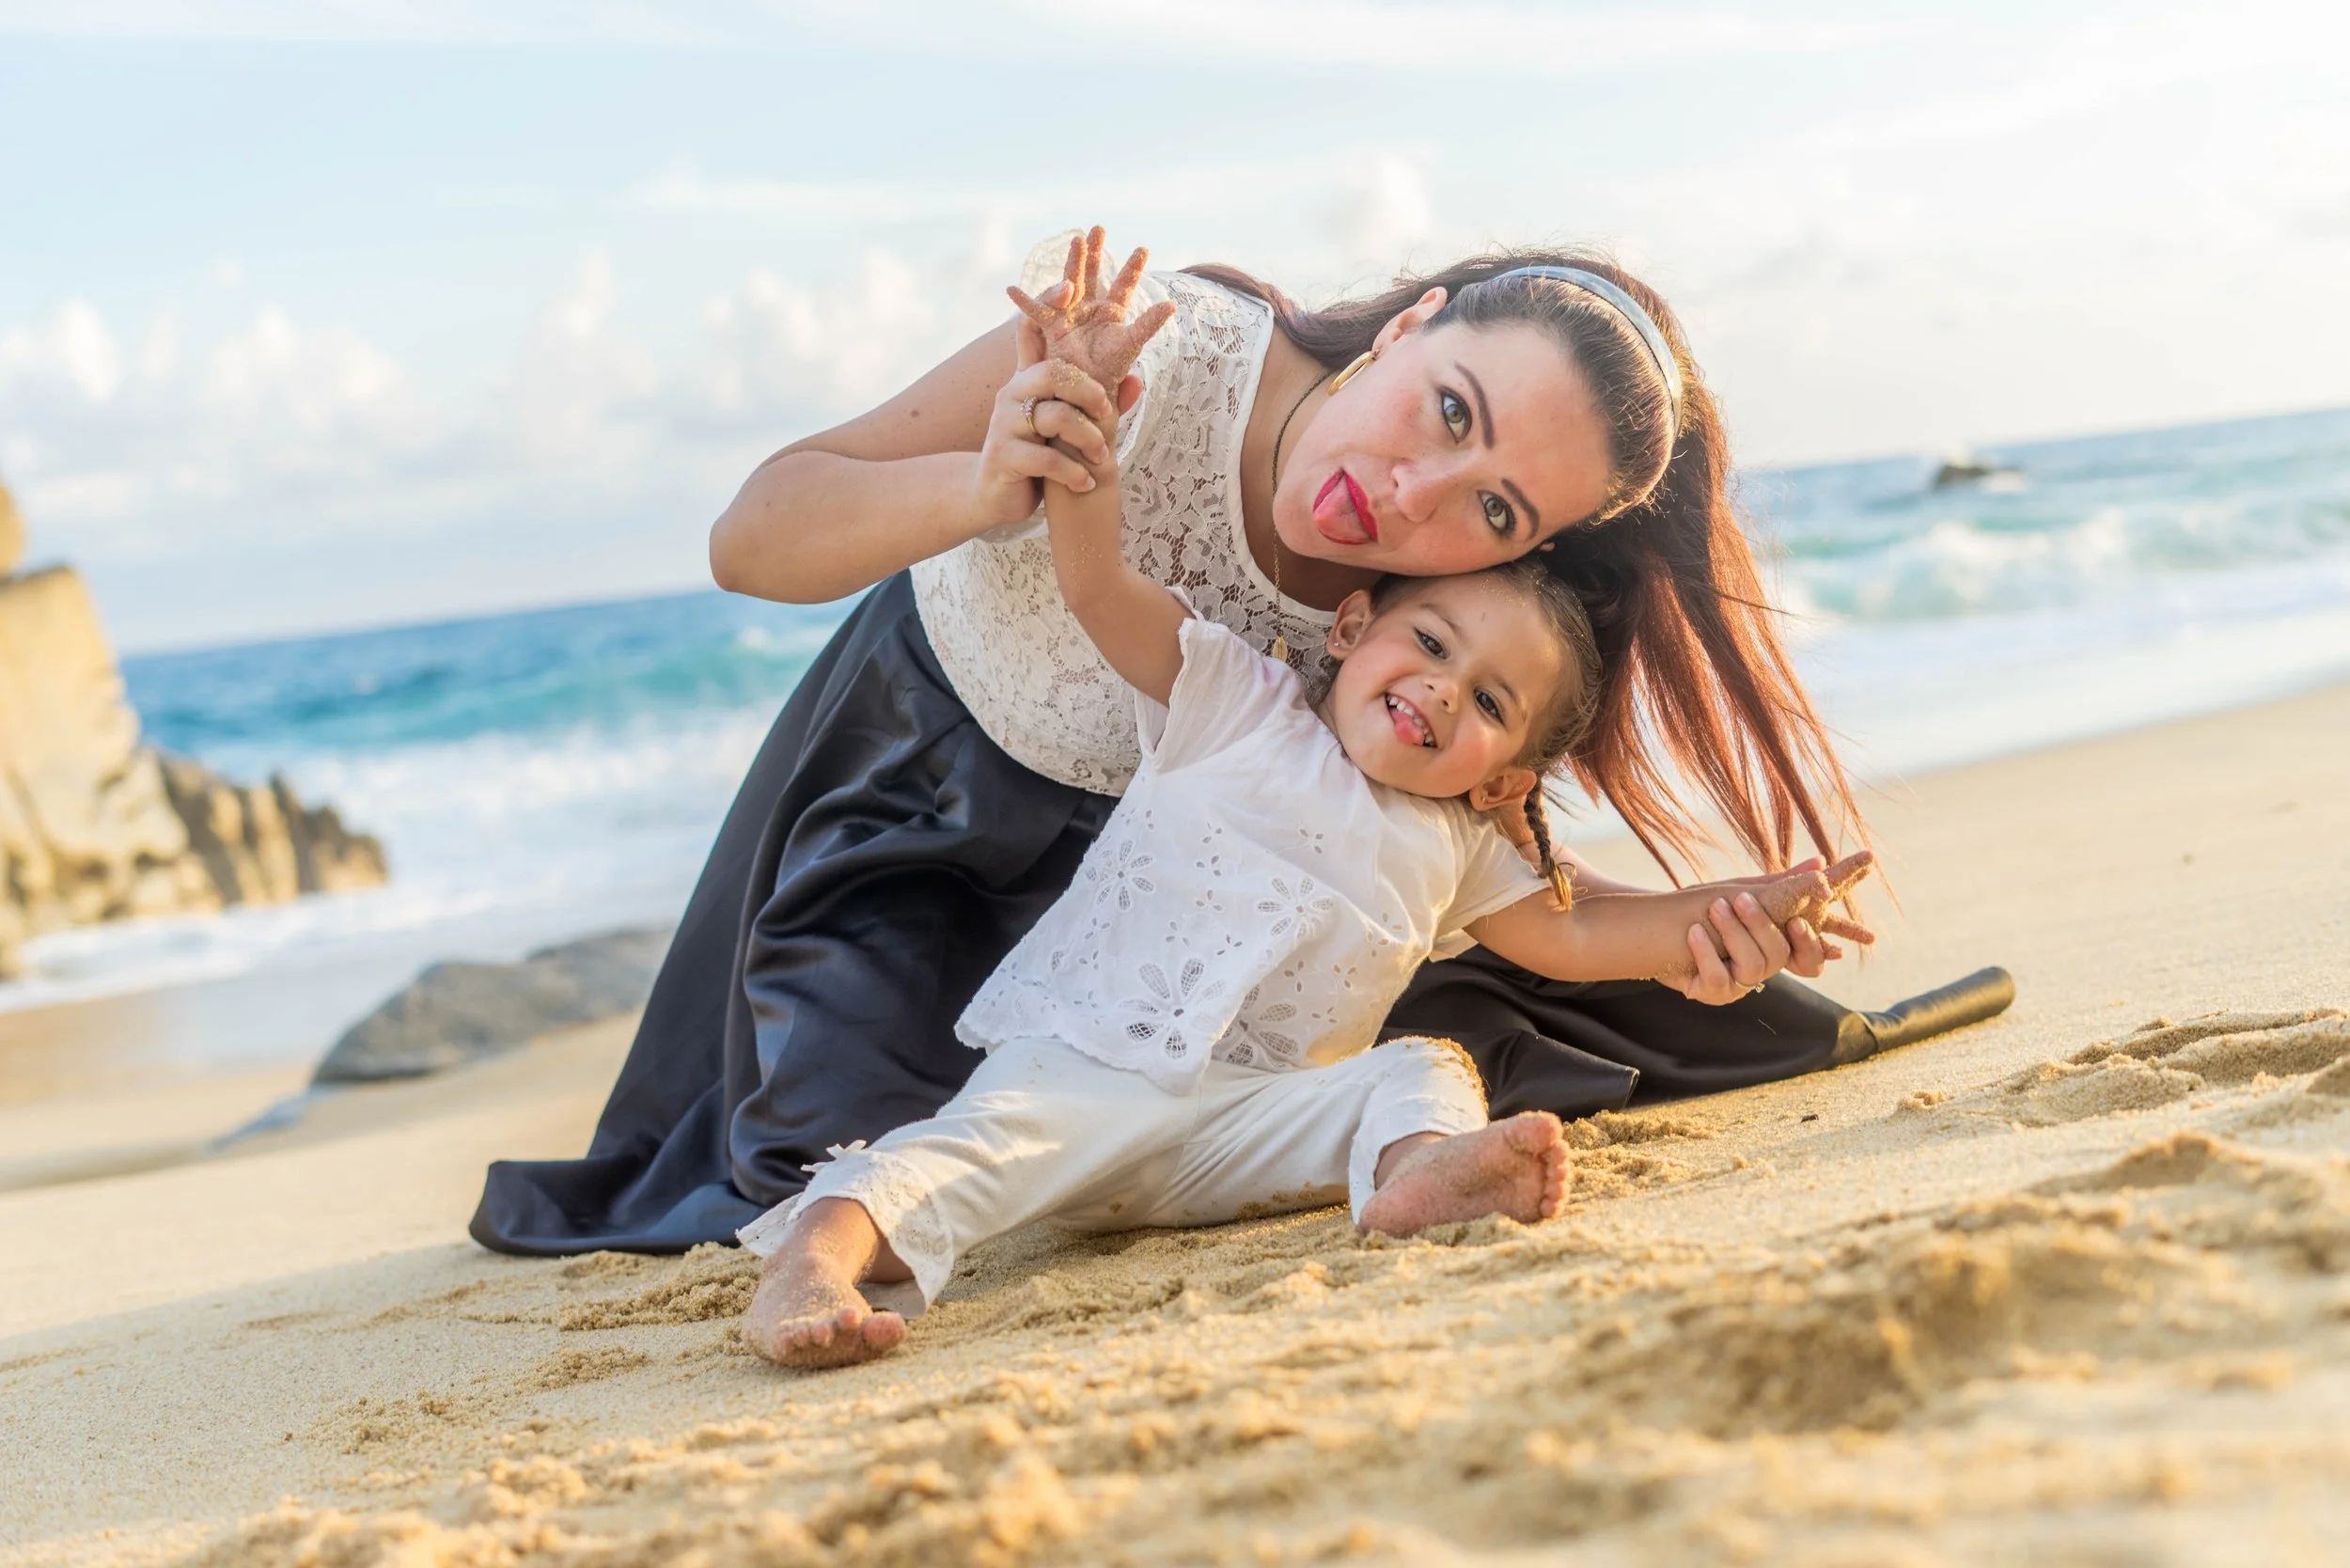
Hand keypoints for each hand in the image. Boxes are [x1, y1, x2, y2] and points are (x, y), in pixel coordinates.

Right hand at [970, 318, 1127, 527]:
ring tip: (1101, 459)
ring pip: (1056, 418)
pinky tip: (1085, 483)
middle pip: (1053, 373)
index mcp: (1028, 379)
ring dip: (1088, 439)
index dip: (1046, 304)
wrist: (997, 496)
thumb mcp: (1069, 424)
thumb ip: (1100, 402)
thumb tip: (1136, 380)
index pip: (1030, 330)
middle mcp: (1012, 394)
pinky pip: (1047, 459)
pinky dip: (1073, 473)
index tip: (1069, 285)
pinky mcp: (1003, 457)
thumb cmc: (1039, 453)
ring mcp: (1004, 425)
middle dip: (1088, 390)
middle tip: (1107, 411)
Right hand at [1007, 226, 1177, 398]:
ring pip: (1070, 283)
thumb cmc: (1110, 369)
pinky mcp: (1052, 327)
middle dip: (1095, 251)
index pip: (1124, 285)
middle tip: (1098, 229)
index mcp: (1112, 311)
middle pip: (1093, 274)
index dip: (1132, 268)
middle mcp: (1090, 308)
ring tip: (1076, 242)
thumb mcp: (1131, 344)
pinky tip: (1011, 289)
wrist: (1088, 390)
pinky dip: (1024, 302)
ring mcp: (1070, 314)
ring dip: (1073, 262)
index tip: (1144, 249)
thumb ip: (1148, 324)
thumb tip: (1171, 305)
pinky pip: (1036, 313)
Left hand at [1668, 852, 1875, 1004]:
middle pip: (1778, 956)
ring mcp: (1738, 985)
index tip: (1797, 920)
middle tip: (1740, 898)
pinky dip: (1705, 952)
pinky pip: (1718, 979)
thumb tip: (1820, 862)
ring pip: (1752, 967)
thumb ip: (1781, 885)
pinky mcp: (1712, 994)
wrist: (1656, 924)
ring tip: (1714, 908)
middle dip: (1760, 924)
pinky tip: (1694, 932)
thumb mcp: (1744, 891)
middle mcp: (1761, 969)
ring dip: (1733, 933)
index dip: (1810, 944)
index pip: (1810, 960)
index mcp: (1774, 946)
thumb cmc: (1706, 907)